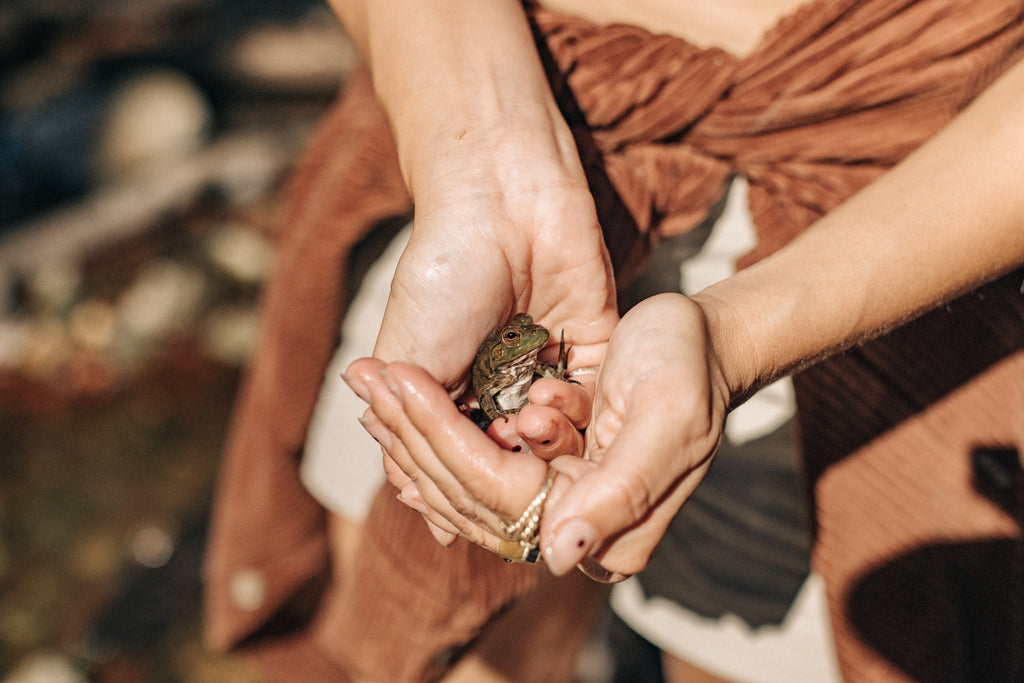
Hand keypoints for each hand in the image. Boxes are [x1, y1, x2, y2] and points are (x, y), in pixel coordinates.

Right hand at [353, 111, 617, 543]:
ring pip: (557, 441)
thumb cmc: (440, 278)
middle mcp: (505, 391)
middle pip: (515, 461)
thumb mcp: (407, 361)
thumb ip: (412, 431)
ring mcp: (550, 373)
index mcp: (458, 395)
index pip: (464, 464)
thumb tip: (408, 497)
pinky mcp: (594, 351)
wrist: (496, 201)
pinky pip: (593, 404)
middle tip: (494, 467)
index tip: (452, 497)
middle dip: (504, 470)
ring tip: (517, 426)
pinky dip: (573, 413)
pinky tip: (546, 402)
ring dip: (538, 445)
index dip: (459, 484)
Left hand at [540, 293, 730, 578]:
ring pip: (533, 473)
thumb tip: (562, 558)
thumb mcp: (664, 420)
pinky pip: (540, 441)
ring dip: (535, 432)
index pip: (564, 545)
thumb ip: (623, 489)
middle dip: (526, 464)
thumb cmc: (689, 367)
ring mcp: (593, 473)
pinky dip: (541, 413)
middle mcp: (612, 506)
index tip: (537, 453)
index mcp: (637, 521)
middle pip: (539, 512)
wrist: (699, 328)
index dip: (534, 505)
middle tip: (536, 416)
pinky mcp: (581, 441)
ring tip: (544, 397)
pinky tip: (551, 386)